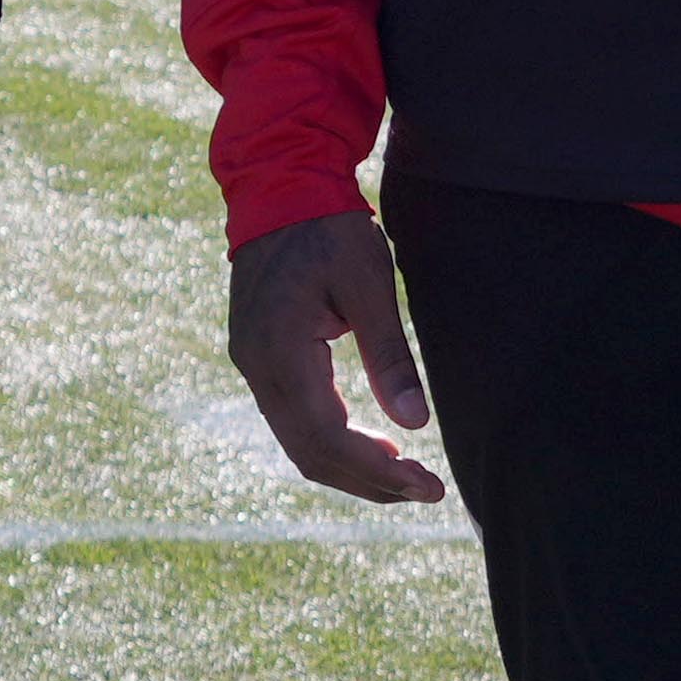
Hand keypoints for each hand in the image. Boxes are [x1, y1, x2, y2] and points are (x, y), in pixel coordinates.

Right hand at [228, 211, 445, 503]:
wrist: (279, 190)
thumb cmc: (329, 230)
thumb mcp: (369, 284)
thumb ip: (390, 355)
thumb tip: (415, 425)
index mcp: (280, 350)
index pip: (327, 437)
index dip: (378, 472)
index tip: (429, 486)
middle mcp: (256, 367)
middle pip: (310, 453)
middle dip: (369, 481)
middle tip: (426, 490)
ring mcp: (251, 365)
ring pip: (298, 444)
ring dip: (351, 468)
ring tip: (405, 474)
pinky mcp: (258, 360)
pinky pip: (291, 421)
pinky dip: (332, 443)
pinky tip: (372, 443)